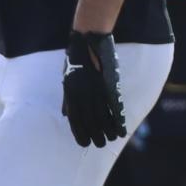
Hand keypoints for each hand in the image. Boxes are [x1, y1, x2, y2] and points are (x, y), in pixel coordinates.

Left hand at [62, 31, 125, 147]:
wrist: (86, 40)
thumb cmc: (75, 59)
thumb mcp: (67, 79)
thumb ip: (67, 98)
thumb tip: (66, 114)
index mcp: (70, 92)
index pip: (74, 119)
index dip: (79, 133)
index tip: (84, 143)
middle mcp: (81, 93)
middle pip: (89, 120)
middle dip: (94, 135)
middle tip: (100, 145)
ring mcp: (94, 89)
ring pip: (101, 115)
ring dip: (106, 130)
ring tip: (110, 140)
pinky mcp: (107, 84)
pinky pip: (112, 106)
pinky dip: (116, 119)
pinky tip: (119, 127)